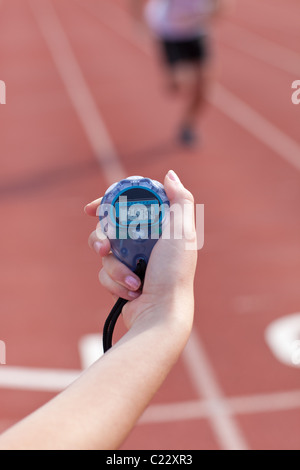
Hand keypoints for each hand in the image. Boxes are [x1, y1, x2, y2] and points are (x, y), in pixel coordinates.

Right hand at [85, 170, 197, 338]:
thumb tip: (170, 176)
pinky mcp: (122, 279)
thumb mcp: (182, 232)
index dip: (107, 204)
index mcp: (158, 227)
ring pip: (104, 253)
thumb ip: (180, 201)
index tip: (91, 208)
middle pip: (109, 228)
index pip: (128, 206)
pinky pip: (105, 273)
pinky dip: (116, 282)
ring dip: (115, 268)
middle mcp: (144, 242)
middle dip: (102, 239)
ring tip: (132, 281)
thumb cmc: (173, 273)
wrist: (162, 314)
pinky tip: (133, 292)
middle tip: (103, 247)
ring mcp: (132, 261)